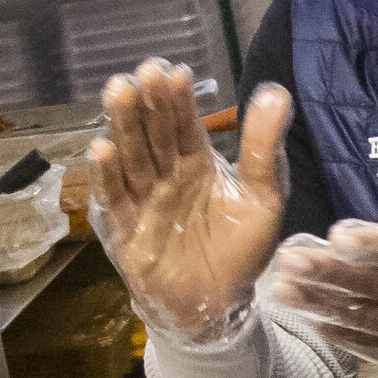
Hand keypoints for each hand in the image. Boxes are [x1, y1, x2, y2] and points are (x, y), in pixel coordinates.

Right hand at [89, 63, 288, 345]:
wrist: (220, 306)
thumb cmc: (241, 252)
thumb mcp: (263, 198)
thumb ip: (263, 148)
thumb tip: (276, 92)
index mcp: (197, 164)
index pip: (184, 125)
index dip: (177, 100)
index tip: (172, 71)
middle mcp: (166, 177)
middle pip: (153, 134)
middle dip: (147, 104)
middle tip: (143, 72)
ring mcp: (144, 202)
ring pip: (130, 158)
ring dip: (122, 126)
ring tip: (118, 93)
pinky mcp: (126, 231)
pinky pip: (114, 200)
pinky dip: (106, 176)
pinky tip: (101, 149)